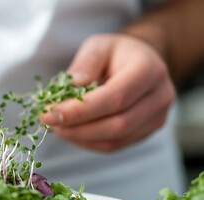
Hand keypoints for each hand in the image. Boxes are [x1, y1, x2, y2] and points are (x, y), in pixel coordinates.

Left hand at [40, 34, 174, 151]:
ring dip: (79, 137)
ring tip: (56, 126)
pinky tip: (71, 131)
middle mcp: (160, 96)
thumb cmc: (116, 53)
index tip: (49, 113)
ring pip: (115, 140)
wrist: (140, 63)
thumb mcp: (98, 46)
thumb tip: (72, 86)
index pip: (115, 98)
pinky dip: (87, 142)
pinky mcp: (146, 133)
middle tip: (48, 121)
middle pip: (117, 125)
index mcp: (149, 70)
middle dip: (77, 127)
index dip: (80, 110)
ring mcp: (156, 118)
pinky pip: (114, 146)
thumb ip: (85, 63)